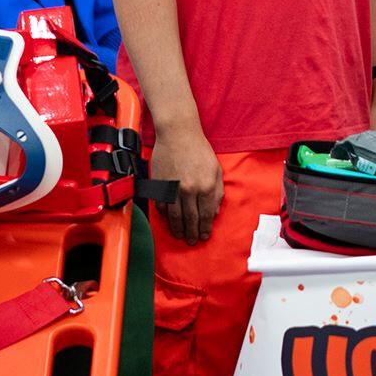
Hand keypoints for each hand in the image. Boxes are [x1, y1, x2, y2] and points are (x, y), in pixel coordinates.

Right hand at [150, 122, 222, 245]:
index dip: (205, 228)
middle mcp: (188, 190)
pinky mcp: (159, 185)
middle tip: (191, 241)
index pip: (205, 215)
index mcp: (205, 186)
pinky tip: (168, 221)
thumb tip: (214, 212)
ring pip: (174, 217)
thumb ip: (217, 192)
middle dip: (191, 233)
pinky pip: (161, 206)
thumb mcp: (216, 169)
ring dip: (177, 229)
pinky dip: (165, 216)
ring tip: (180, 236)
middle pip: (189, 219)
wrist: (178, 134)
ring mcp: (172, 189)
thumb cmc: (199, 149)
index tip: (204, 236)